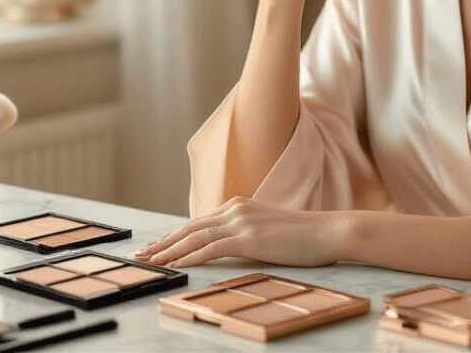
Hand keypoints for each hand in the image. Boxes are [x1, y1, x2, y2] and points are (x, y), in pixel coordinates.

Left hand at [135, 197, 344, 268]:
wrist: (327, 232)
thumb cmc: (303, 235)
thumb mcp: (268, 228)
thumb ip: (246, 231)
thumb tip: (229, 245)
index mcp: (238, 205)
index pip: (198, 221)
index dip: (174, 235)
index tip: (157, 246)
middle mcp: (235, 208)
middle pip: (189, 227)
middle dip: (163, 243)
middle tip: (143, 255)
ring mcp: (241, 222)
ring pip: (195, 237)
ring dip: (169, 251)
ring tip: (151, 263)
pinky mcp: (248, 238)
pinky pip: (211, 248)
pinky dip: (190, 257)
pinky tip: (177, 265)